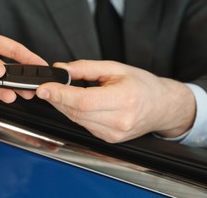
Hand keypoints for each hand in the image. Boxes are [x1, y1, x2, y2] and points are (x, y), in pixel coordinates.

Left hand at [36, 60, 195, 142]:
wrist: (162, 107)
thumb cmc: (143, 86)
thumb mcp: (116, 68)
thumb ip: (85, 68)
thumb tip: (61, 69)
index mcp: (124, 100)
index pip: (83, 101)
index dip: (60, 95)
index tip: (44, 88)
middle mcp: (119, 121)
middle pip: (76, 112)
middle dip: (57, 99)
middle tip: (46, 87)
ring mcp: (114, 134)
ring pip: (77, 120)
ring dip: (63, 106)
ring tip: (59, 92)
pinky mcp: (109, 139)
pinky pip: (83, 125)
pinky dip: (74, 113)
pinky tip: (74, 103)